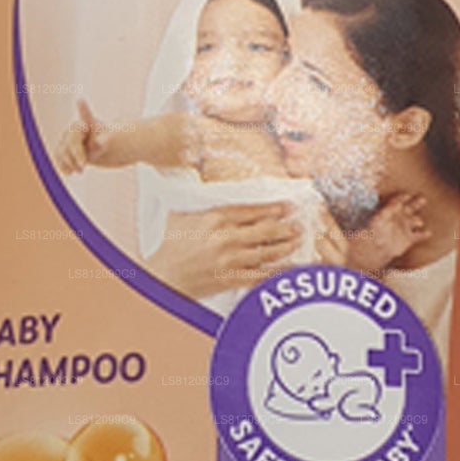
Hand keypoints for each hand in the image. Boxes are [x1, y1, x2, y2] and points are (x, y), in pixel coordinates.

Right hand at [54, 99, 105, 174]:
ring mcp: (64, 139)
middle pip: (70, 143)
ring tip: (80, 170)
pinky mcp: (61, 149)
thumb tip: (103, 141)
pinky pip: (58, 158)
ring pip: (62, 152)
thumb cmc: (101, 142)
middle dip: (76, 155)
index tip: (81, 101)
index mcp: (84, 124)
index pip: (84, 117)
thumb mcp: (105, 144)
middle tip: (83, 165)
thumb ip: (102, 143)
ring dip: (70, 163)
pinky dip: (63, 166)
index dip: (83, 109)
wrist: (95, 146)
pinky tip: (70, 172)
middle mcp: (71, 130)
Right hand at [147, 202, 302, 297]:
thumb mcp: (179, 216)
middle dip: (285, 226)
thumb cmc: (167, 247)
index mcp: (214, 217)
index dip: (273, 208)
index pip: (251, 210)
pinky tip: (291, 269)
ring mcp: (229, 259)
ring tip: (298, 240)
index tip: (287, 206)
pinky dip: (279, 272)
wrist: (161, 278)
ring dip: (286, 246)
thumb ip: (196, 202)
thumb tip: (200, 182)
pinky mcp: (230, 278)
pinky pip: (261, 275)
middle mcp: (225, 237)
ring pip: (267, 251)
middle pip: (265, 229)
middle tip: (298, 224)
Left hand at [345, 192, 427, 272]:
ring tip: (418, 222)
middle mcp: (401, 217)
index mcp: (392, 211)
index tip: (407, 195)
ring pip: (416, 220)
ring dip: (417, 220)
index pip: (398, 201)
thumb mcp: (378, 218)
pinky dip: (424, 234)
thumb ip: (387, 210)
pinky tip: (428, 233)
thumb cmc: (375, 232)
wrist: (376, 248)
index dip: (402, 198)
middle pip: (410, 207)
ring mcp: (406, 227)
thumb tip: (397, 203)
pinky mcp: (410, 238)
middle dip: (417, 203)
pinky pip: (419, 235)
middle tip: (422, 199)